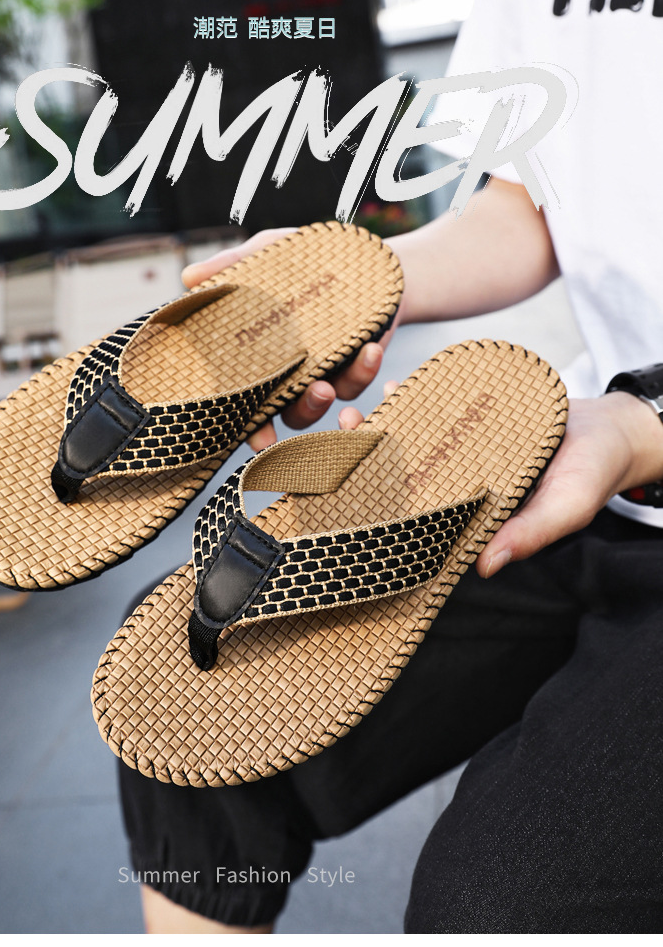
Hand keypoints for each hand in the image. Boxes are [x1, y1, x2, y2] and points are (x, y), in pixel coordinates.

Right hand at [181, 227, 395, 449]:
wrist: (357, 257)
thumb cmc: (301, 260)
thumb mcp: (269, 254)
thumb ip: (234, 265)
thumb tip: (189, 276)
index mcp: (258, 356)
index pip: (246, 400)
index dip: (250, 426)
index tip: (258, 438)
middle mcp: (287, 373)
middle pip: (287, 413)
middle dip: (298, 413)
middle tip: (309, 397)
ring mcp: (322, 373)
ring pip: (320, 404)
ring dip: (324, 400)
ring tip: (328, 385)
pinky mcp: (355, 367)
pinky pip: (358, 381)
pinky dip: (364, 370)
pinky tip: (371, 349)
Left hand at [338, 389, 662, 577]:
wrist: (611, 429)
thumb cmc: (591, 476)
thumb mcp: (566, 508)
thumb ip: (530, 532)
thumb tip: (485, 566)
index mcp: (476, 512)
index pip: (425, 518)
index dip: (387, 509)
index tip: (351, 495)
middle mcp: (463, 482)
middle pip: (408, 474)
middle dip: (370, 461)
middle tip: (342, 440)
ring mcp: (465, 448)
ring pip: (414, 439)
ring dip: (381, 427)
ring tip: (353, 413)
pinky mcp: (473, 417)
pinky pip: (435, 408)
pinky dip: (412, 398)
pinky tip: (388, 386)